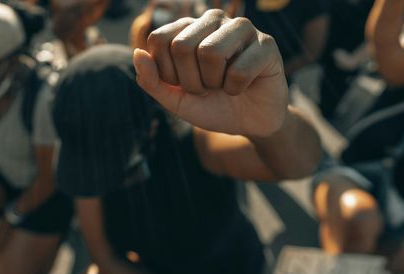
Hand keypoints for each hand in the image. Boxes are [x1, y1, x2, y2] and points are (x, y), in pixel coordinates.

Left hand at [133, 9, 287, 136]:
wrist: (249, 122)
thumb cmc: (212, 105)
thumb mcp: (175, 99)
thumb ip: (152, 80)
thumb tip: (137, 54)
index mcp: (187, 27)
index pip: (159, 40)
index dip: (166, 73)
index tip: (183, 85)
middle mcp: (213, 19)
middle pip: (182, 46)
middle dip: (190, 81)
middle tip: (206, 88)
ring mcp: (241, 28)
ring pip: (210, 52)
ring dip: (214, 83)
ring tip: (223, 85)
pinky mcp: (266, 44)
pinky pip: (239, 70)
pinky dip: (236, 89)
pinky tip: (244, 86)